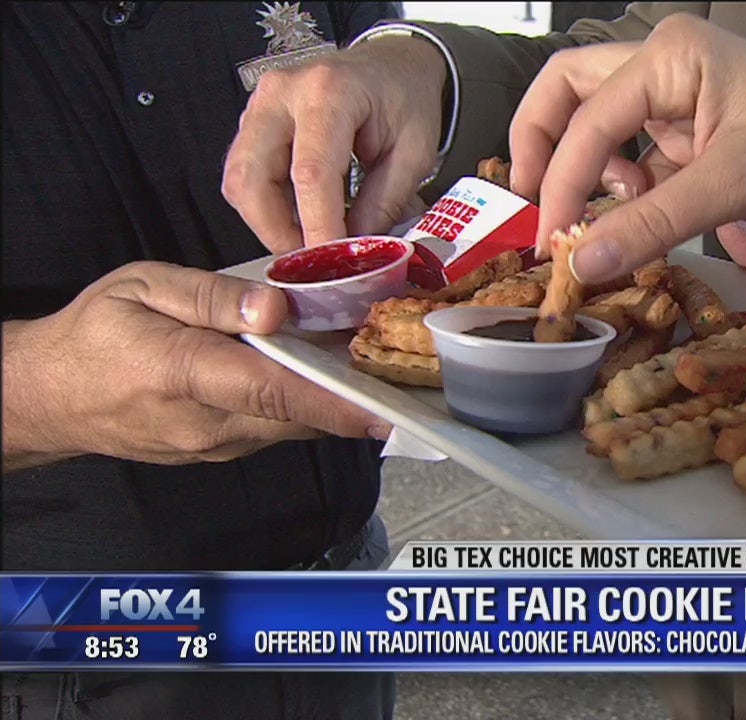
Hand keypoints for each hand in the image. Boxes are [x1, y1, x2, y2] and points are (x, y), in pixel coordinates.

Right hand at [2, 262, 389, 470]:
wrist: (48, 397)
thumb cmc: (95, 334)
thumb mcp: (143, 288)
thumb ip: (212, 297)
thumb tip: (276, 308)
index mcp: (184, 374)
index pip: (273, 393)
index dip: (334, 401)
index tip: (385, 406)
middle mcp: (207, 423)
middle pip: (298, 416)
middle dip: (352, 395)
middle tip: (401, 364)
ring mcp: (215, 446)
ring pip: (292, 426)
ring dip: (333, 400)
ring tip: (371, 360)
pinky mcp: (221, 452)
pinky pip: (276, 429)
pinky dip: (306, 406)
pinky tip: (324, 374)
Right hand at [222, 35, 446, 253]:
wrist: (391, 65)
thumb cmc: (405, 100)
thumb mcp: (414, 152)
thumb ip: (384, 201)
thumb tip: (354, 250)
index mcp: (329, 92)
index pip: (310, 173)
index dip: (316, 227)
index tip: (330, 264)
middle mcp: (282, 94)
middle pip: (252, 178)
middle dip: (277, 232)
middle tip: (312, 261)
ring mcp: (260, 105)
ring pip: (240, 181)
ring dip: (270, 223)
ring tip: (310, 244)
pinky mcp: (254, 122)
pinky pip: (246, 175)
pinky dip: (268, 207)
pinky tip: (301, 220)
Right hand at [510, 15, 745, 359]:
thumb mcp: (734, 187)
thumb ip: (652, 223)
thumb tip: (581, 264)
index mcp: (671, 53)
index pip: (587, 116)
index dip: (560, 181)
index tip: (551, 244)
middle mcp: (667, 62)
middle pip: (573, 91)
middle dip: (546, 145)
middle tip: (536, 206)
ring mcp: (682, 95)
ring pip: (601, 123)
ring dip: (589, 169)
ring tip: (610, 216)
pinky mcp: (698, 130)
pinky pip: (638, 152)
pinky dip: (625, 186)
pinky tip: (641, 215)